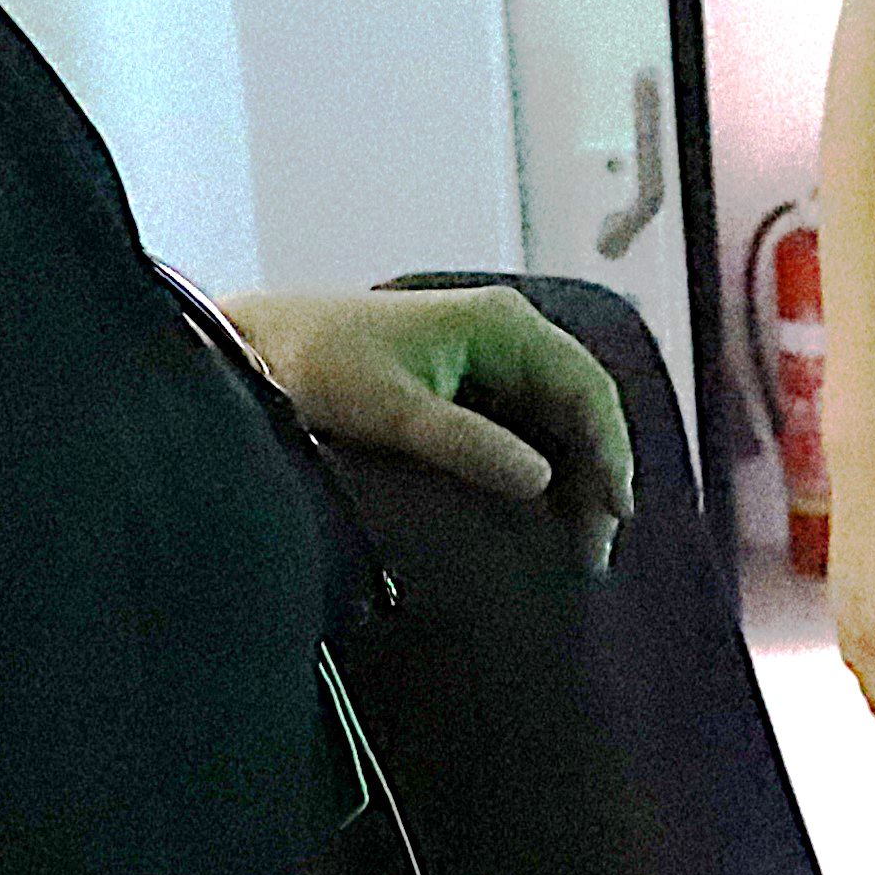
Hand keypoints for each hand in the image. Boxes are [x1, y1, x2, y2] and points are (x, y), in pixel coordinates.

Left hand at [225, 286, 633, 572]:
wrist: (258, 346)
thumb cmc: (320, 366)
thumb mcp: (394, 412)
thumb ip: (469, 444)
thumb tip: (543, 483)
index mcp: (503, 325)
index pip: (587, 388)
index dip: (611, 452)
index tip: (615, 514)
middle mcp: (508, 333)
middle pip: (581, 407)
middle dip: (597, 476)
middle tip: (595, 550)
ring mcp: (490, 355)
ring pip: (560, 420)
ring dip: (575, 478)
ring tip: (577, 544)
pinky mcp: (469, 380)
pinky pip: (529, 425)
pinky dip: (544, 468)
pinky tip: (544, 514)